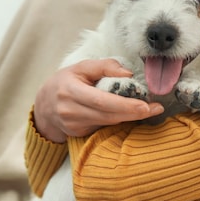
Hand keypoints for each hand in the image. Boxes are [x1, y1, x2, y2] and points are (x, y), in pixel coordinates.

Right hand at [33, 59, 164, 142]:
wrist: (44, 106)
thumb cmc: (65, 82)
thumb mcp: (81, 67)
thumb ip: (104, 66)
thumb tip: (128, 73)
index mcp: (70, 91)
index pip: (101, 101)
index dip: (125, 105)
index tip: (145, 105)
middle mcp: (70, 111)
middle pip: (108, 115)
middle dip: (134, 113)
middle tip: (155, 109)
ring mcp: (74, 125)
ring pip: (107, 123)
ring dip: (129, 117)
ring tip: (148, 109)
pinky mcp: (78, 134)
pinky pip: (103, 127)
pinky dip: (117, 120)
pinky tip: (128, 114)